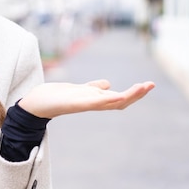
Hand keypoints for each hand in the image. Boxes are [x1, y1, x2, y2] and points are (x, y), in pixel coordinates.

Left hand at [18, 79, 154, 118]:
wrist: (37, 103)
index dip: (133, 93)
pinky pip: (93, 103)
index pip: (119, 98)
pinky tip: (116, 96)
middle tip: (151, 85)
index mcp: (95, 99)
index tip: (147, 85)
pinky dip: (106, 100)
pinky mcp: (74, 104)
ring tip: (142, 87)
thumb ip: (94, 88)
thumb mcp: (79, 89)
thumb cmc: (57, 97)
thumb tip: (108, 84)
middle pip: (119, 101)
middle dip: (136, 94)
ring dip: (127, 95)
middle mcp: (92, 103)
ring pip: (110, 102)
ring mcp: (84, 104)